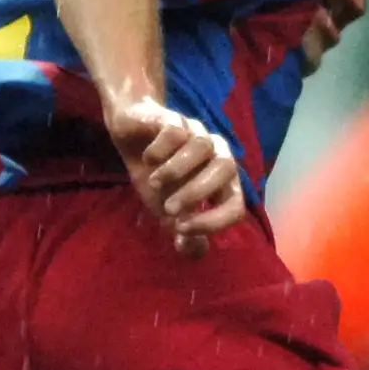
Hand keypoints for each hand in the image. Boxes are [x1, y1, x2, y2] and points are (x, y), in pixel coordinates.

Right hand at [103, 92, 245, 252]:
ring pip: (201, 146)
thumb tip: (194, 251)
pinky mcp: (172, 118)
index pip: (236, 203)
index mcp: (221, 179)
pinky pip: (175, 130)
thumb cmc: (158, 174)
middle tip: (168, 209)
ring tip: (154, 185)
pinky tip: (148, 160)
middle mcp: (216, 152)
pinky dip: (161, 149)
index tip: (182, 230)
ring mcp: (195, 132)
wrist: (132, 134)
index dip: (214, 221)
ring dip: (177, 171)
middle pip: (225, 168)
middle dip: (196, 194)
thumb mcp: (168, 209)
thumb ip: (183, 231)